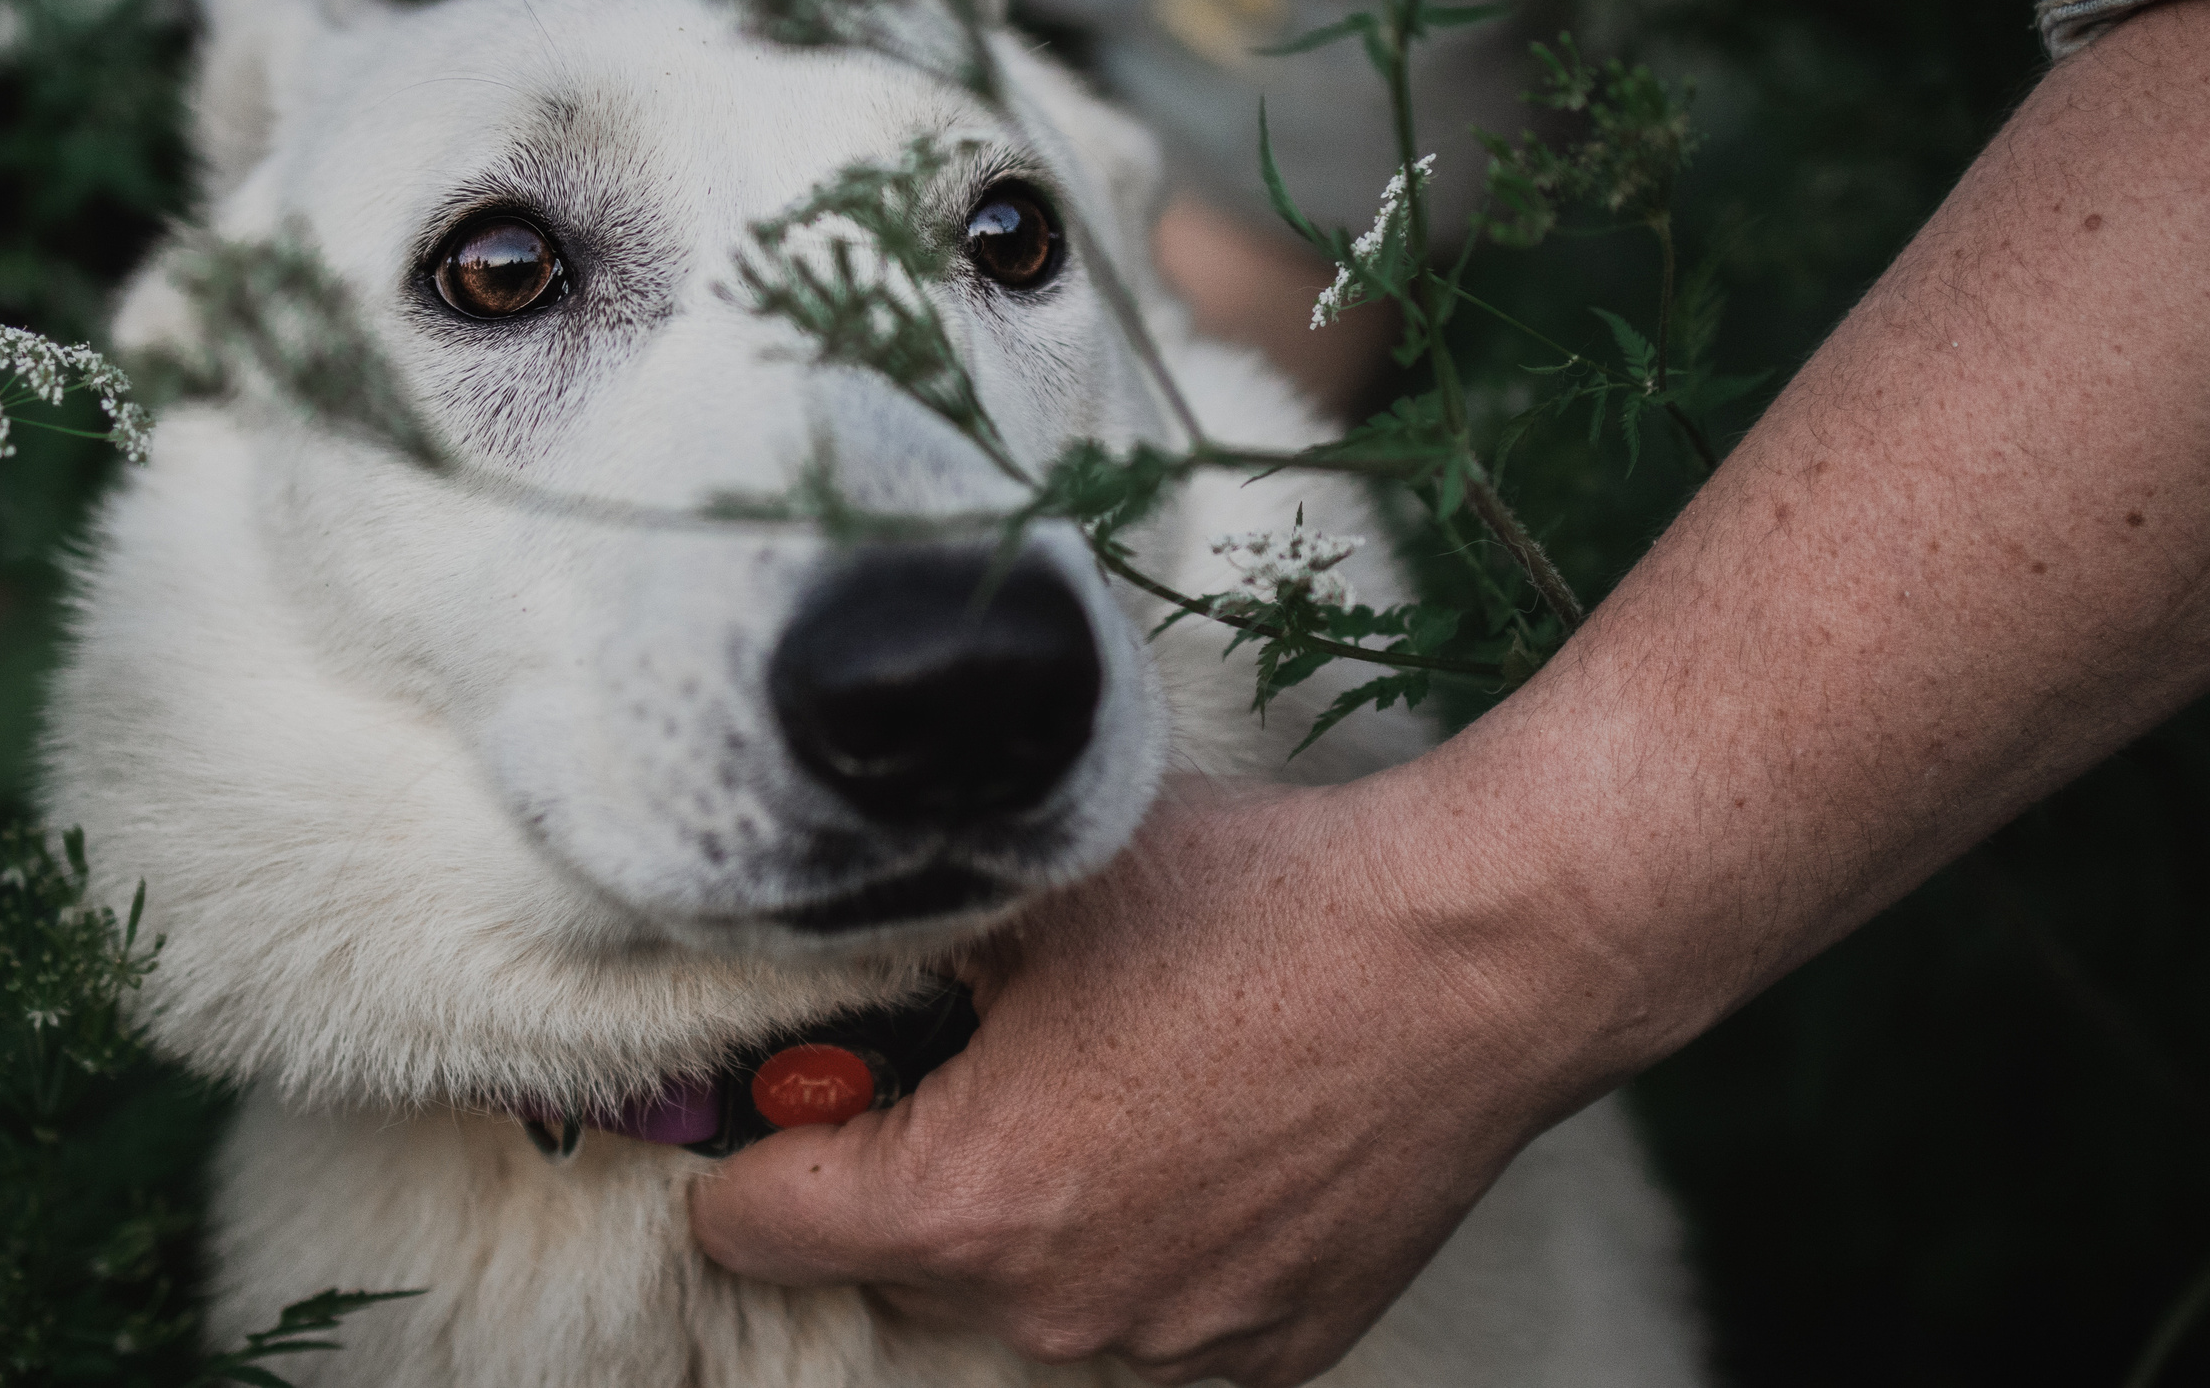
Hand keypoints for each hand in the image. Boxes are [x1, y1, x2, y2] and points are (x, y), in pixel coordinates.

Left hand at [689, 772, 1631, 1386]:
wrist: (1473, 950)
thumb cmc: (1253, 901)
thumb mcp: (1033, 883)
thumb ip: (887, 949)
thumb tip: (810, 975)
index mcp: (966, 1201)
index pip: (751, 1227)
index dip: (760, 1134)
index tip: (815, 1074)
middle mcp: (1057, 1309)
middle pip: (887, 1261)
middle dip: (898, 1168)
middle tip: (980, 1046)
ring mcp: (1172, 1343)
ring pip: (1022, 1292)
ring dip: (1027, 1209)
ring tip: (1114, 1079)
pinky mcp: (1271, 1351)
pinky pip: (1148, 1313)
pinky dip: (1143, 1242)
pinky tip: (1202, 1136)